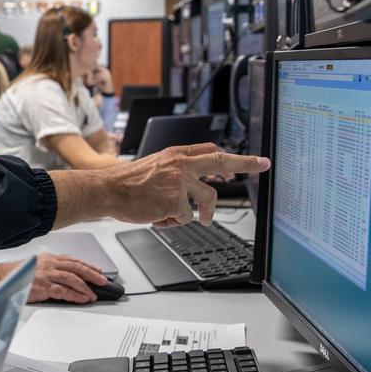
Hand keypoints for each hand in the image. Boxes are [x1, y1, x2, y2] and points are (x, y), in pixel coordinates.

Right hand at [22, 253, 109, 303]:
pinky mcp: (43, 286)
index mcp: (49, 258)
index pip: (73, 260)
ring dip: (85, 287)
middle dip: (92, 274)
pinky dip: (75, 295)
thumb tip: (67, 277)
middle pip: (76, 267)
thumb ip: (52, 269)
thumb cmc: (17, 274)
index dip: (88, 265)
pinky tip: (82, 298)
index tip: (98, 270)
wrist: (2, 278)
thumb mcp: (37, 266)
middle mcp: (49, 264)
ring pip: (72, 279)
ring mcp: (47, 275)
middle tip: (103, 281)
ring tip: (93, 294)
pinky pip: (64, 291)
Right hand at [102, 143, 268, 226]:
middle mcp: (181, 165)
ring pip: (207, 199)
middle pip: (221, 161)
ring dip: (204, 213)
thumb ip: (176, 169)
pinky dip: (173, 221)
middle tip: (262, 164)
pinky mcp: (175, 201)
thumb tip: (195, 183)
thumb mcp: (155, 165)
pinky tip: (159, 217)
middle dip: (246, 163)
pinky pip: (186, 217)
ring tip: (194, 218)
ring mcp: (179, 182)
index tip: (247, 160)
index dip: (230, 157)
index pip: (210, 150)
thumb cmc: (127, 183)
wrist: (108, 190)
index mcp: (176, 154)